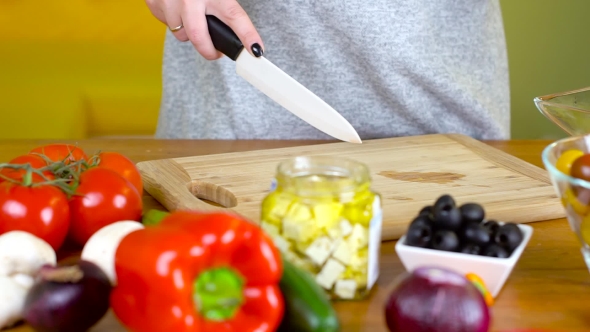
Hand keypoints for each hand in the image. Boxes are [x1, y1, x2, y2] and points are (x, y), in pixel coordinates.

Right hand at [145, 0, 263, 59]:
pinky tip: (178, 8)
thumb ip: (224, 0)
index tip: (256, 50)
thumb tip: (234, 21)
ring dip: (189, 33)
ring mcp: (169, 2)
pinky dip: (174, 21)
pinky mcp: (154, 3)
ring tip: (194, 18)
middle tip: (217, 52)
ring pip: (181, 34)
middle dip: (209, 51)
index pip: (235, 17)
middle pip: (199, 37)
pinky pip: (166, 24)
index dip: (248, 36)